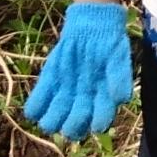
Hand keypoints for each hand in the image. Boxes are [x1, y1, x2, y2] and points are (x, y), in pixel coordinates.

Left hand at [22, 1, 133, 138]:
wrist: (92, 28)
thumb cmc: (109, 45)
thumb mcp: (117, 58)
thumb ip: (120, 78)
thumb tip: (121, 100)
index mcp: (101, 102)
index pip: (99, 123)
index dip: (97, 125)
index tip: (97, 124)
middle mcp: (82, 104)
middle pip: (73, 128)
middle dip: (72, 127)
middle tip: (71, 120)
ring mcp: (63, 96)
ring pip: (53, 121)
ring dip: (51, 122)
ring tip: (50, 116)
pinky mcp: (49, 85)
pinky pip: (37, 104)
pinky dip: (35, 108)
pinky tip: (36, 109)